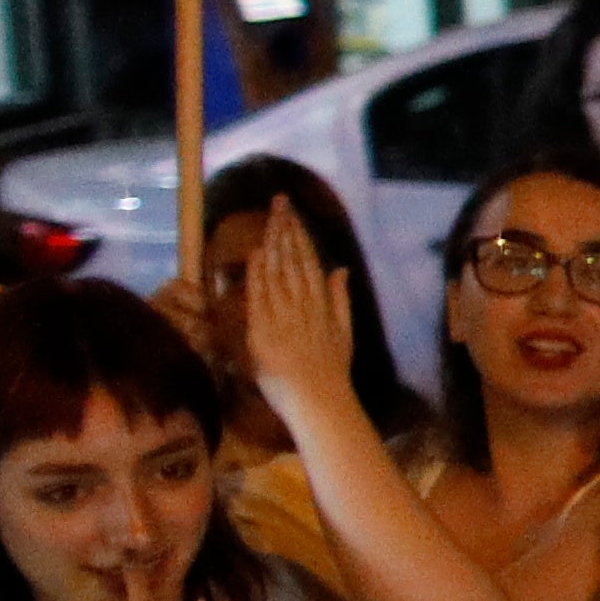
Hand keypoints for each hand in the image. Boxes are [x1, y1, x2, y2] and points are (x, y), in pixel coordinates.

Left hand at [234, 209, 369, 447]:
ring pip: (278, 271)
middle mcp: (304, 304)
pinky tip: (256, 253)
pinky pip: (261, 296)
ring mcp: (285, 316)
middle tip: (279, 201)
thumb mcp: (344, 332)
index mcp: (322, 304)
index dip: (300, 236)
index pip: (309, 261)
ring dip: (273, 242)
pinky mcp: (266, 330)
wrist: (319, 399)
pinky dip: (258, 273)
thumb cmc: (331, 372)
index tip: (293, 214)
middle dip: (286, 229)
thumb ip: (341, 299)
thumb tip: (341, 269)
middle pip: (294, 259)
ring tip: (269, 217)